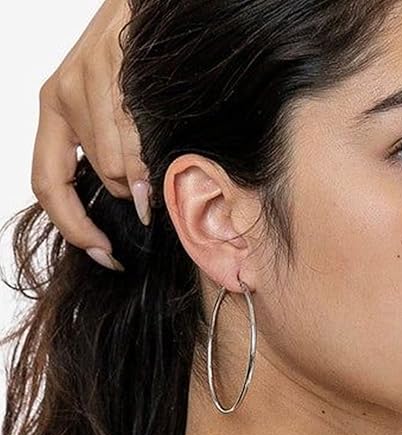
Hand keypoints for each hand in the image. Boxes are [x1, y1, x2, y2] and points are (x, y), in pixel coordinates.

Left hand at [31, 0, 147, 270]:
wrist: (156, 5)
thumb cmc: (143, 62)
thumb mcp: (121, 115)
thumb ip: (119, 158)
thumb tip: (140, 204)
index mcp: (56, 113)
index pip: (48, 186)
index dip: (73, 227)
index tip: (104, 253)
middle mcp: (60, 96)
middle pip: (97, 177)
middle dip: (132, 195)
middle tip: (156, 194)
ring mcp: (80, 80)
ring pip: (114, 162)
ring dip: (146, 173)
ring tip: (164, 159)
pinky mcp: (106, 65)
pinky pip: (128, 133)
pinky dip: (147, 154)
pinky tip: (161, 149)